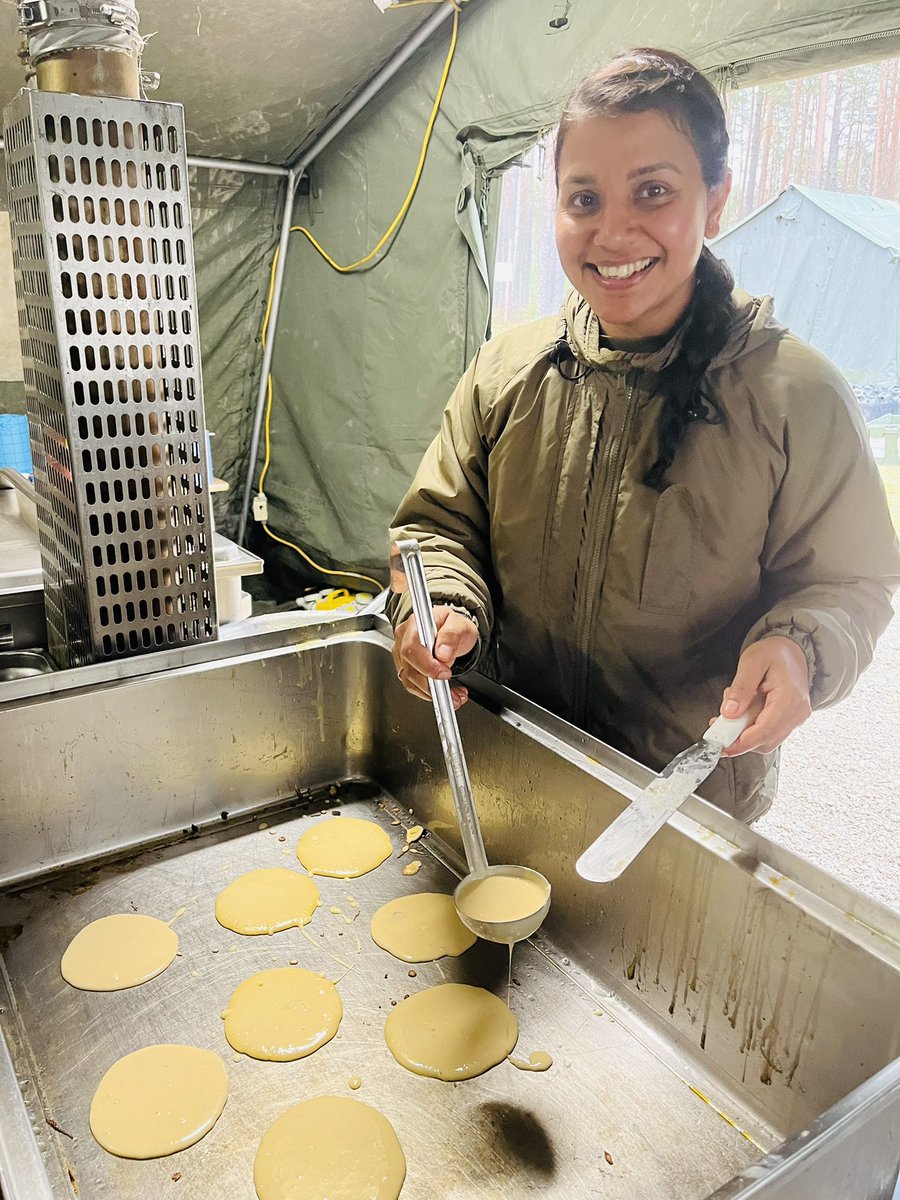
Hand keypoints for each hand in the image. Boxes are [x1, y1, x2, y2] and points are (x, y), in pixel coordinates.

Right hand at [392, 607, 478, 709]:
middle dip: (431, 682)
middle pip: (409, 667)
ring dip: (433, 692)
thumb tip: (442, 653)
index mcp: (415, 625)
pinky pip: (414, 686)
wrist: (453, 635)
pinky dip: (431, 693)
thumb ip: (451, 635)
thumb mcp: (460, 624)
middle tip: (450, 686)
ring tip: (454, 695)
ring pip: (411, 681)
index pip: (411, 647)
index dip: (427, 664)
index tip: (445, 673)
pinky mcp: (406, 669)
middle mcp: (404, 640)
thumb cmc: (453, 626)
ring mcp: (402, 656)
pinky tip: (447, 693)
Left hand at [718, 636, 811, 755]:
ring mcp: (795, 718)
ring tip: (731, 711)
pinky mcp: (790, 721)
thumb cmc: (774, 653)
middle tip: (717, 725)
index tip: (722, 744)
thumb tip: (730, 713)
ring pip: (766, 741)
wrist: (791, 651)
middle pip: (765, 740)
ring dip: (743, 734)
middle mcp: (797, 712)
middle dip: (738, 739)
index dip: (742, 741)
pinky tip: (742, 713)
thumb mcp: (752, 662)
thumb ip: (741, 688)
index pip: (766, 729)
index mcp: (790, 697)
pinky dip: (751, 729)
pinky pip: (769, 734)